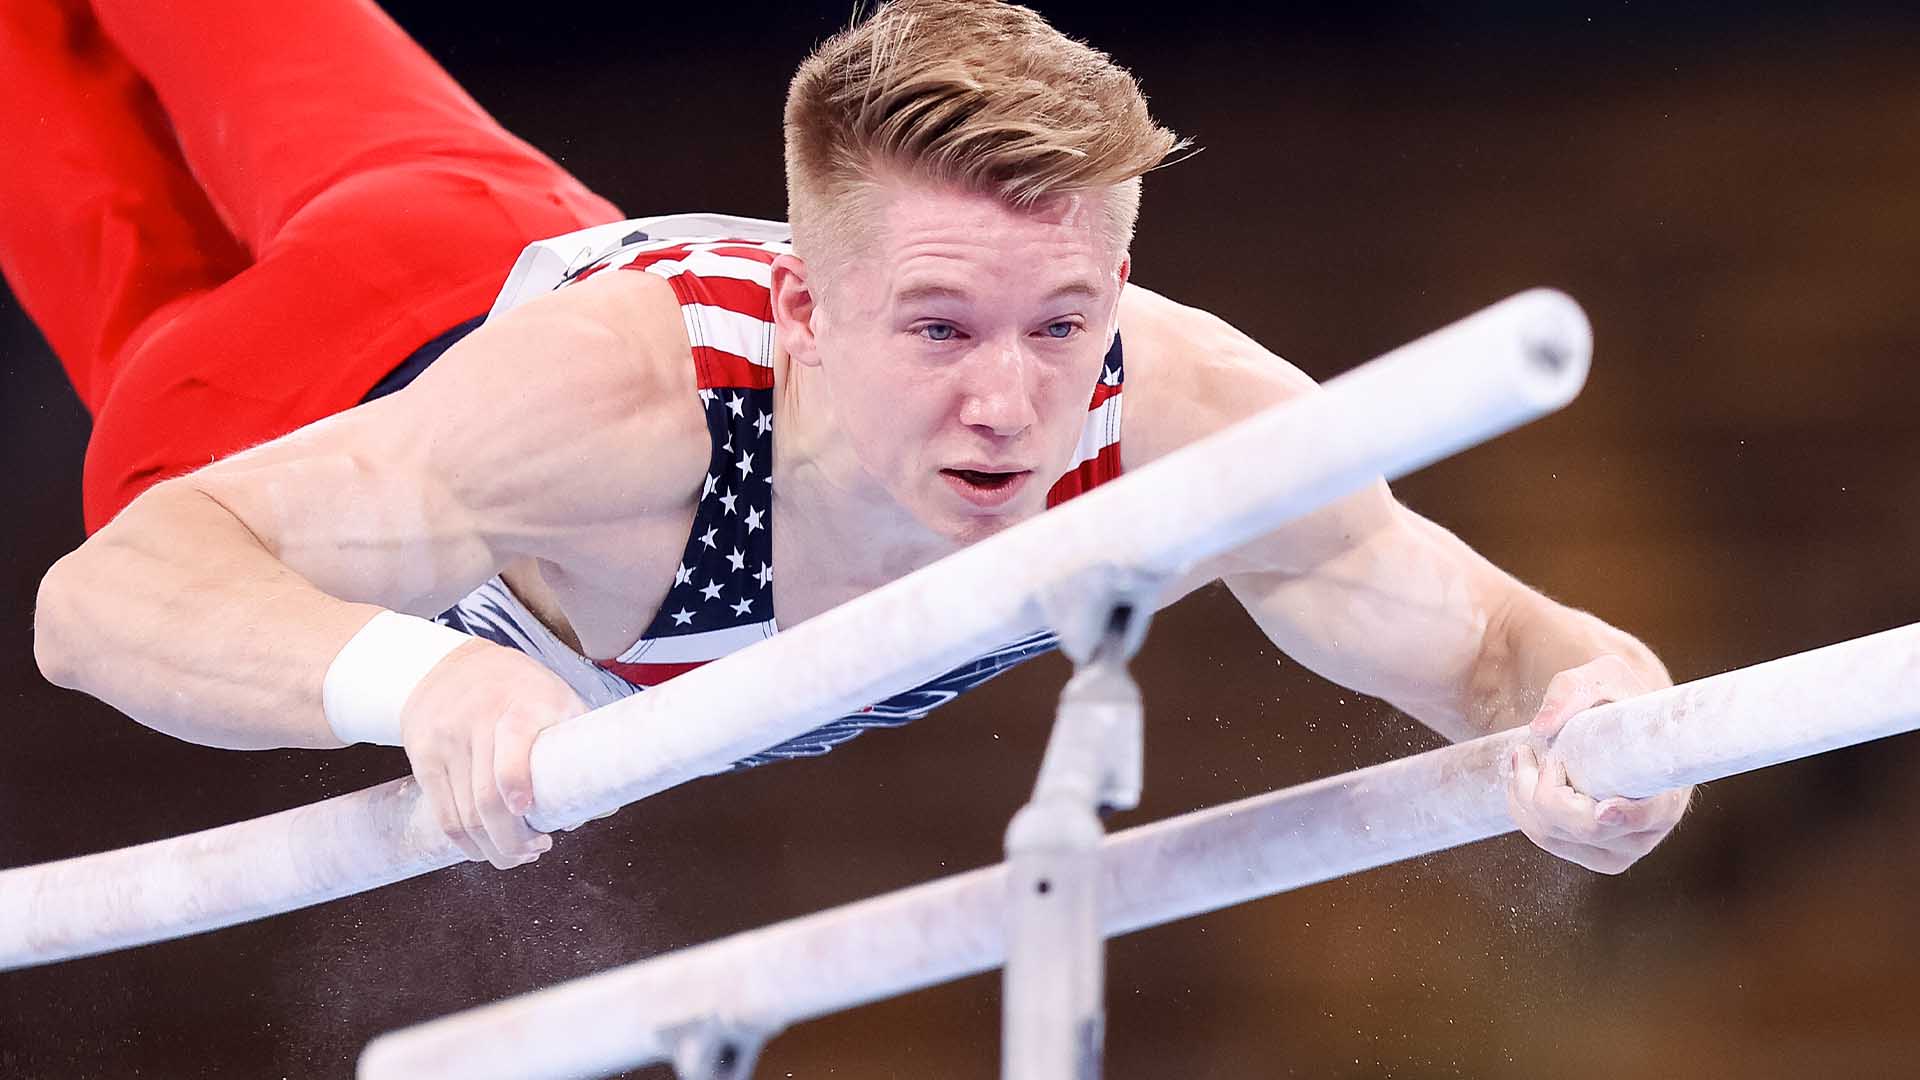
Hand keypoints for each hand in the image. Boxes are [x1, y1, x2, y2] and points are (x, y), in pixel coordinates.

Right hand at [399, 638, 586, 868]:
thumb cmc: (521, 690)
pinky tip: (483, 847)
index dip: (516, 783)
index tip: (527, 811)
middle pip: (486, 800)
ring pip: (462, 816)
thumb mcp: (559, 700)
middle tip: (536, 851)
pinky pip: (441, 814)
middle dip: (512, 842)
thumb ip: (580, 750)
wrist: (453, 664)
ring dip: (490, 848)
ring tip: (515, 855)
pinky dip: (464, 842)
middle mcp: (478, 722)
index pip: (512, 746)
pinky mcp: (422, 757)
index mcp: (521, 706)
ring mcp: (445, 741)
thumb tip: (600, 811)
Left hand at [1506, 655, 1691, 873]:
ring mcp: (1618, 850)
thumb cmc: (1616, 697)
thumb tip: (1541, 728)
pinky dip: (1522, 809)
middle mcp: (1647, 832)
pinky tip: (1521, 777)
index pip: (1650, 816)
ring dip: (1523, 796)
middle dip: (1540, 788)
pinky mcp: (1591, 853)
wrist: (1620, 724)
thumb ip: (1571, 692)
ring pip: (1554, 837)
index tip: (1603, 809)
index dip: (1627, 816)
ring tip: (1523, 755)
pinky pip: (1544, 839)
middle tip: (1526, 749)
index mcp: (1668, 791)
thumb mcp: (1601, 678)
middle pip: (1582, 828)